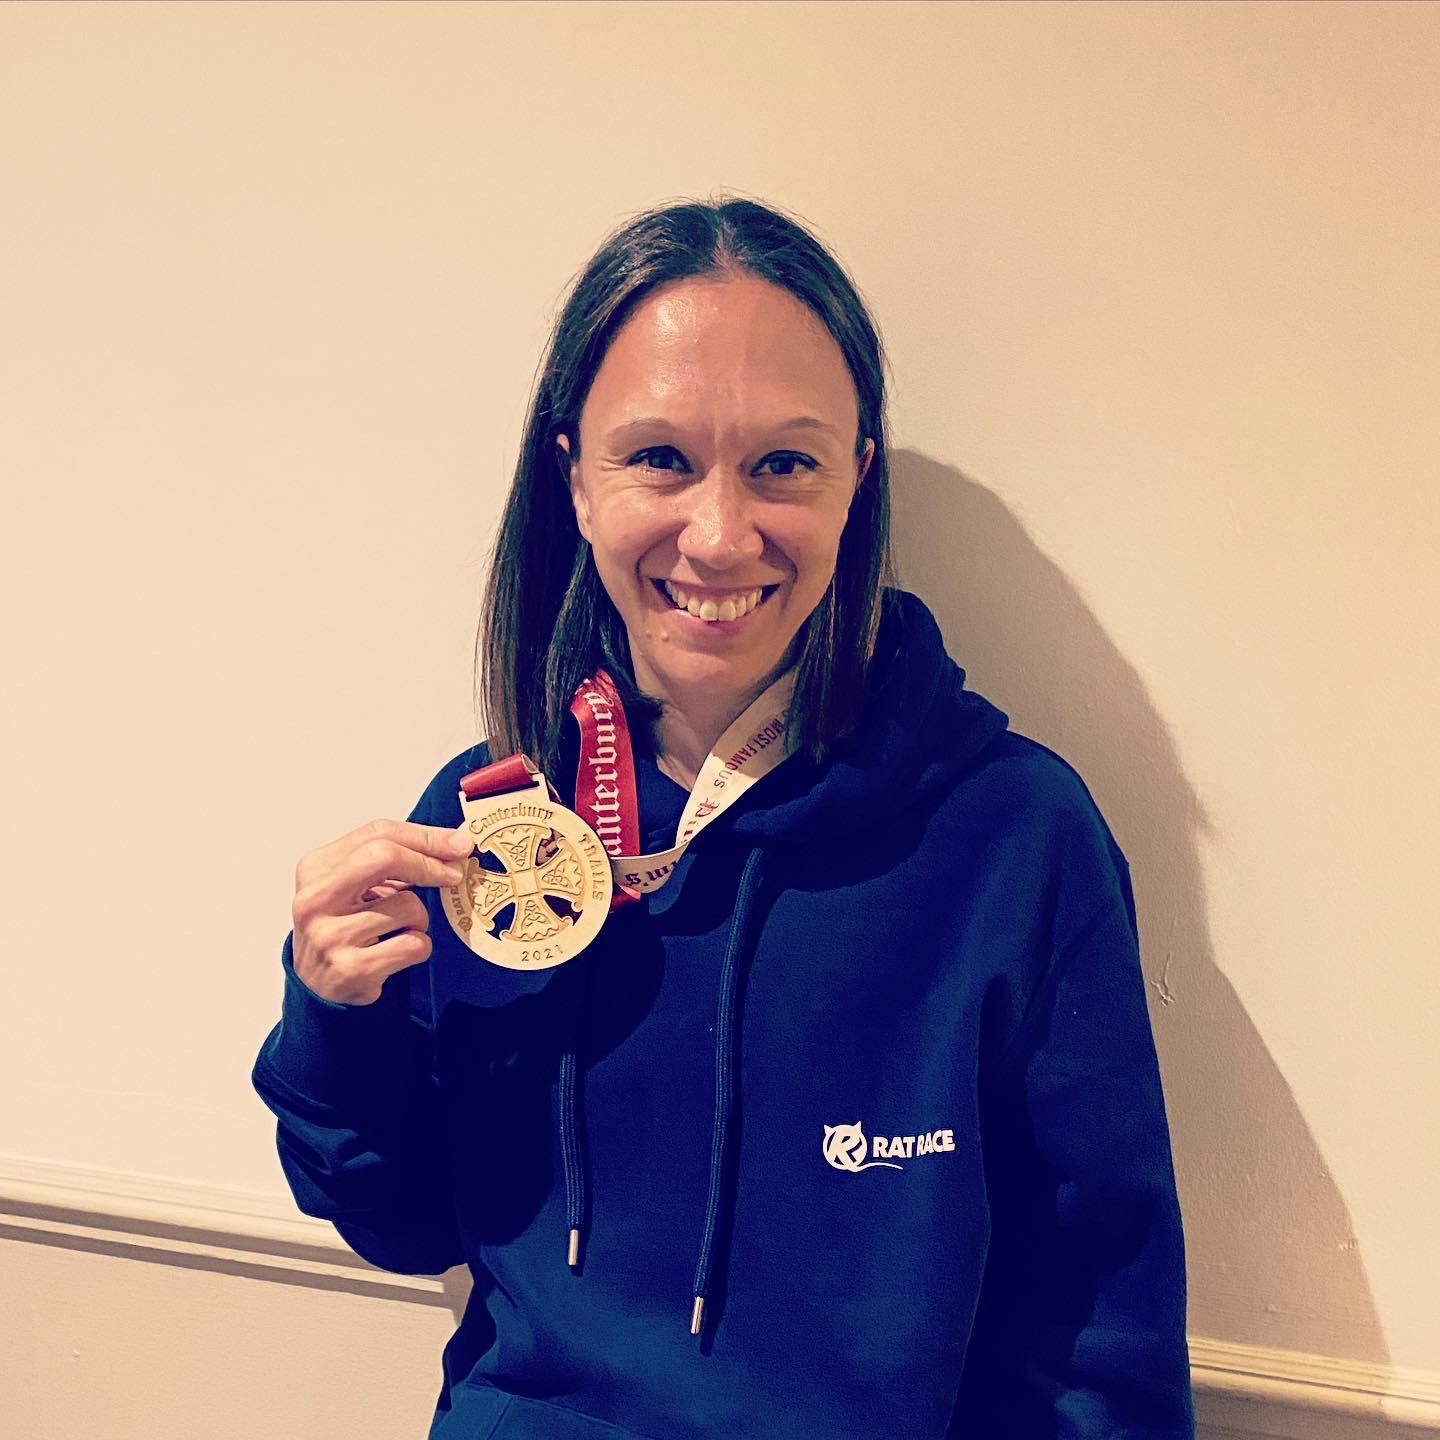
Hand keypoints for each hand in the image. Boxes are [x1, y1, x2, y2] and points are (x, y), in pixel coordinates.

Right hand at [290, 818, 472, 1004]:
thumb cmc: (346, 926)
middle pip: (385, 856)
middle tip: (454, 874)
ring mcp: (330, 935)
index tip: (457, 844)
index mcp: (315, 868)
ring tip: (400, 930)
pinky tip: (398, 953)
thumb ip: (392, 860)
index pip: (377, 832)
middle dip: (429, 863)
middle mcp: (315, 899)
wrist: (319, 986)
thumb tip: (454, 843)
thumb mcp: (355, 885)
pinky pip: (413, 944)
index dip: (425, 836)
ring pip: (408, 906)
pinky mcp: (350, 969)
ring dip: (420, 919)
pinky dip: (419, 947)